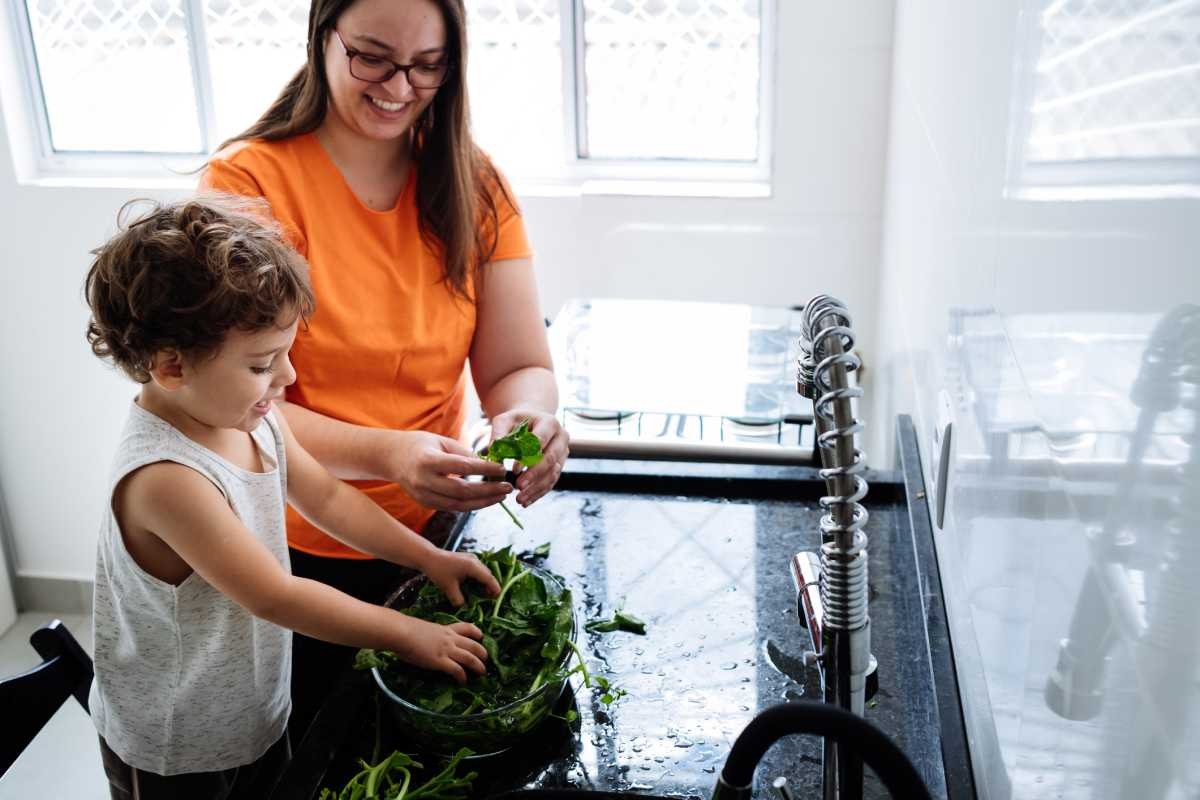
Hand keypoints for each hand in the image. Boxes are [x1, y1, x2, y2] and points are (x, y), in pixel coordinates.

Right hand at [385, 430, 509, 511]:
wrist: (391, 457)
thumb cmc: (420, 444)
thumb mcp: (441, 441)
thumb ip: (464, 454)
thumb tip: (489, 465)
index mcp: (428, 461)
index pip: (462, 467)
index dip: (484, 470)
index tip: (502, 469)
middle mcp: (424, 481)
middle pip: (462, 491)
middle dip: (488, 491)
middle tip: (507, 487)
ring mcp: (422, 495)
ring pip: (458, 505)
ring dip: (483, 502)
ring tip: (501, 495)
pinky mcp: (424, 504)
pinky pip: (452, 508)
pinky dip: (470, 505)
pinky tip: (485, 499)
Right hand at [394, 617, 488, 683]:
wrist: (402, 632)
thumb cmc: (407, 630)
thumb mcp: (425, 629)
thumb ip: (431, 634)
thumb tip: (427, 640)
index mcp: (446, 629)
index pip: (467, 627)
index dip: (476, 632)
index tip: (481, 636)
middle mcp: (450, 639)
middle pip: (473, 644)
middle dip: (483, 653)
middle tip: (486, 660)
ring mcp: (447, 650)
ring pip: (470, 658)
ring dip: (478, 666)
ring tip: (482, 673)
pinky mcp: (440, 661)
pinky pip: (457, 670)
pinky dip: (462, 677)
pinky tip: (463, 682)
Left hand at [420, 549, 501, 606]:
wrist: (428, 557)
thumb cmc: (439, 571)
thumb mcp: (448, 588)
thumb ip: (458, 599)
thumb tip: (463, 606)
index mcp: (473, 566)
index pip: (488, 578)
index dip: (494, 588)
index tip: (498, 597)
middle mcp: (474, 560)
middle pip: (487, 574)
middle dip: (490, 586)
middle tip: (491, 598)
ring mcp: (471, 558)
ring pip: (482, 571)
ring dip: (484, 581)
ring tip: (484, 593)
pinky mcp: (466, 558)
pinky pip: (477, 568)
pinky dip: (478, 577)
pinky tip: (474, 585)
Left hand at [489, 409, 568, 506]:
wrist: (531, 423)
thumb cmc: (516, 421)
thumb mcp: (504, 420)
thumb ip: (498, 433)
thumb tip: (494, 450)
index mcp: (549, 422)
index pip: (540, 440)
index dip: (528, 455)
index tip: (514, 469)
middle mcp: (561, 437)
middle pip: (550, 458)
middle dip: (534, 474)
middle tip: (518, 487)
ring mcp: (563, 453)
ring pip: (553, 474)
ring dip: (536, 488)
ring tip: (519, 499)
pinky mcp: (559, 466)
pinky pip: (551, 482)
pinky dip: (538, 493)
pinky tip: (526, 501)